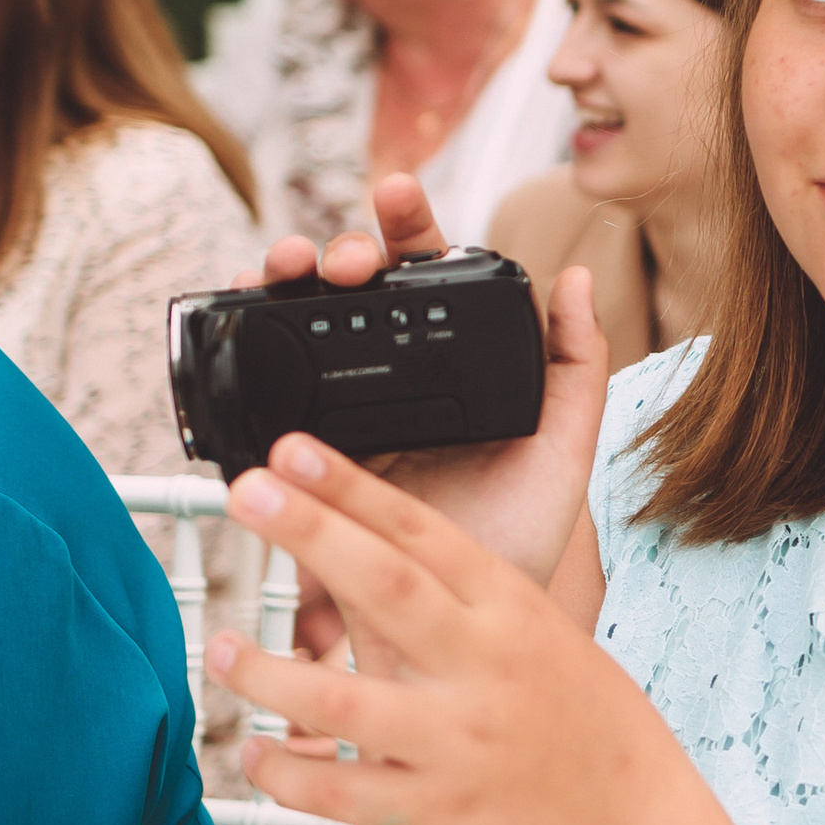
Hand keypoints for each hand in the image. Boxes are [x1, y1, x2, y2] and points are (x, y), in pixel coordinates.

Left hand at [211, 438, 727, 824]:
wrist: (631, 820)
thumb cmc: (581, 712)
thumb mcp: (536, 630)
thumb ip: (457, 596)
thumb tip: (361, 543)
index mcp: (511, 610)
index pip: (424, 533)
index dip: (354, 487)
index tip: (293, 450)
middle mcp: (484, 667)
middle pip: (387, 589)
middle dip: (311, 534)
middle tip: (245, 492)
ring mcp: (458, 741)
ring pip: (343, 703)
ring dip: (268, 674)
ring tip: (216, 646)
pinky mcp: (438, 809)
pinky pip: (345, 795)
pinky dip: (289, 776)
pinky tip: (252, 754)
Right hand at [233, 174, 612, 604]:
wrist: (465, 629)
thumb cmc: (516, 536)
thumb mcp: (562, 451)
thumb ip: (576, 367)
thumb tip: (581, 279)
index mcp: (447, 365)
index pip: (423, 276)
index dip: (407, 228)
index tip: (397, 194)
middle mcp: (388, 381)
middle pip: (351, 291)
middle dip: (337, 251)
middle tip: (344, 255)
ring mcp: (339, 416)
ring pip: (300, 330)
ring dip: (281, 285)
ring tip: (282, 269)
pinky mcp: (300, 459)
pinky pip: (264, 397)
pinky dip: (246, 355)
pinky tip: (244, 329)